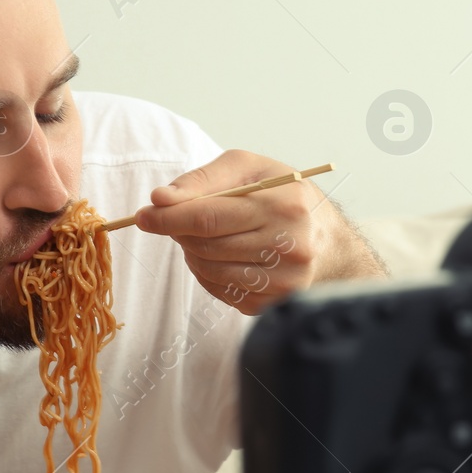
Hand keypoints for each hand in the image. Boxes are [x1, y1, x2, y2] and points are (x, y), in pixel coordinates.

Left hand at [133, 150, 384, 314]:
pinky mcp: (273, 304)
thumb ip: (203, 180)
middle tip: (175, 220)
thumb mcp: (249, 168)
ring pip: (209, 270)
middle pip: (206, 245)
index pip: (210, 216)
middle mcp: (289, 246)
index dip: (169, 217)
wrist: (327, 241)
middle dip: (180, 232)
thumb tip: (160, 199)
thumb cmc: (282, 196)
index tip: (143, 215)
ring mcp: (283, 281)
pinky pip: (220, 290)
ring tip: (205, 236)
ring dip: (193, 253)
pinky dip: (208, 272)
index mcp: (284, 206)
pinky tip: (222, 256)